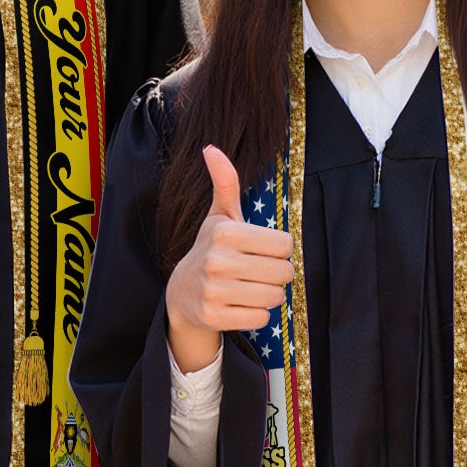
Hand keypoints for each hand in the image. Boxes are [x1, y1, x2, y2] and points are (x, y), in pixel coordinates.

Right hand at [164, 145, 292, 373]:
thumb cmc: (211, 248)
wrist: (182, 292)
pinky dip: (256, 314)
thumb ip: (225, 183)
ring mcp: (214, 290)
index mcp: (224, 231)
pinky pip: (260, 318)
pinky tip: (239, 305)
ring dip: (268, 295)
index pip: (285, 244)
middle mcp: (217, 260)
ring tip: (250, 288)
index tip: (261, 250)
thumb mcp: (219, 216)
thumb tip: (211, 148)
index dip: (278, 249)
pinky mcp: (214, 317)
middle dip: (277, 273)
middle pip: (283, 272)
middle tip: (258, 272)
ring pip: (275, 297)